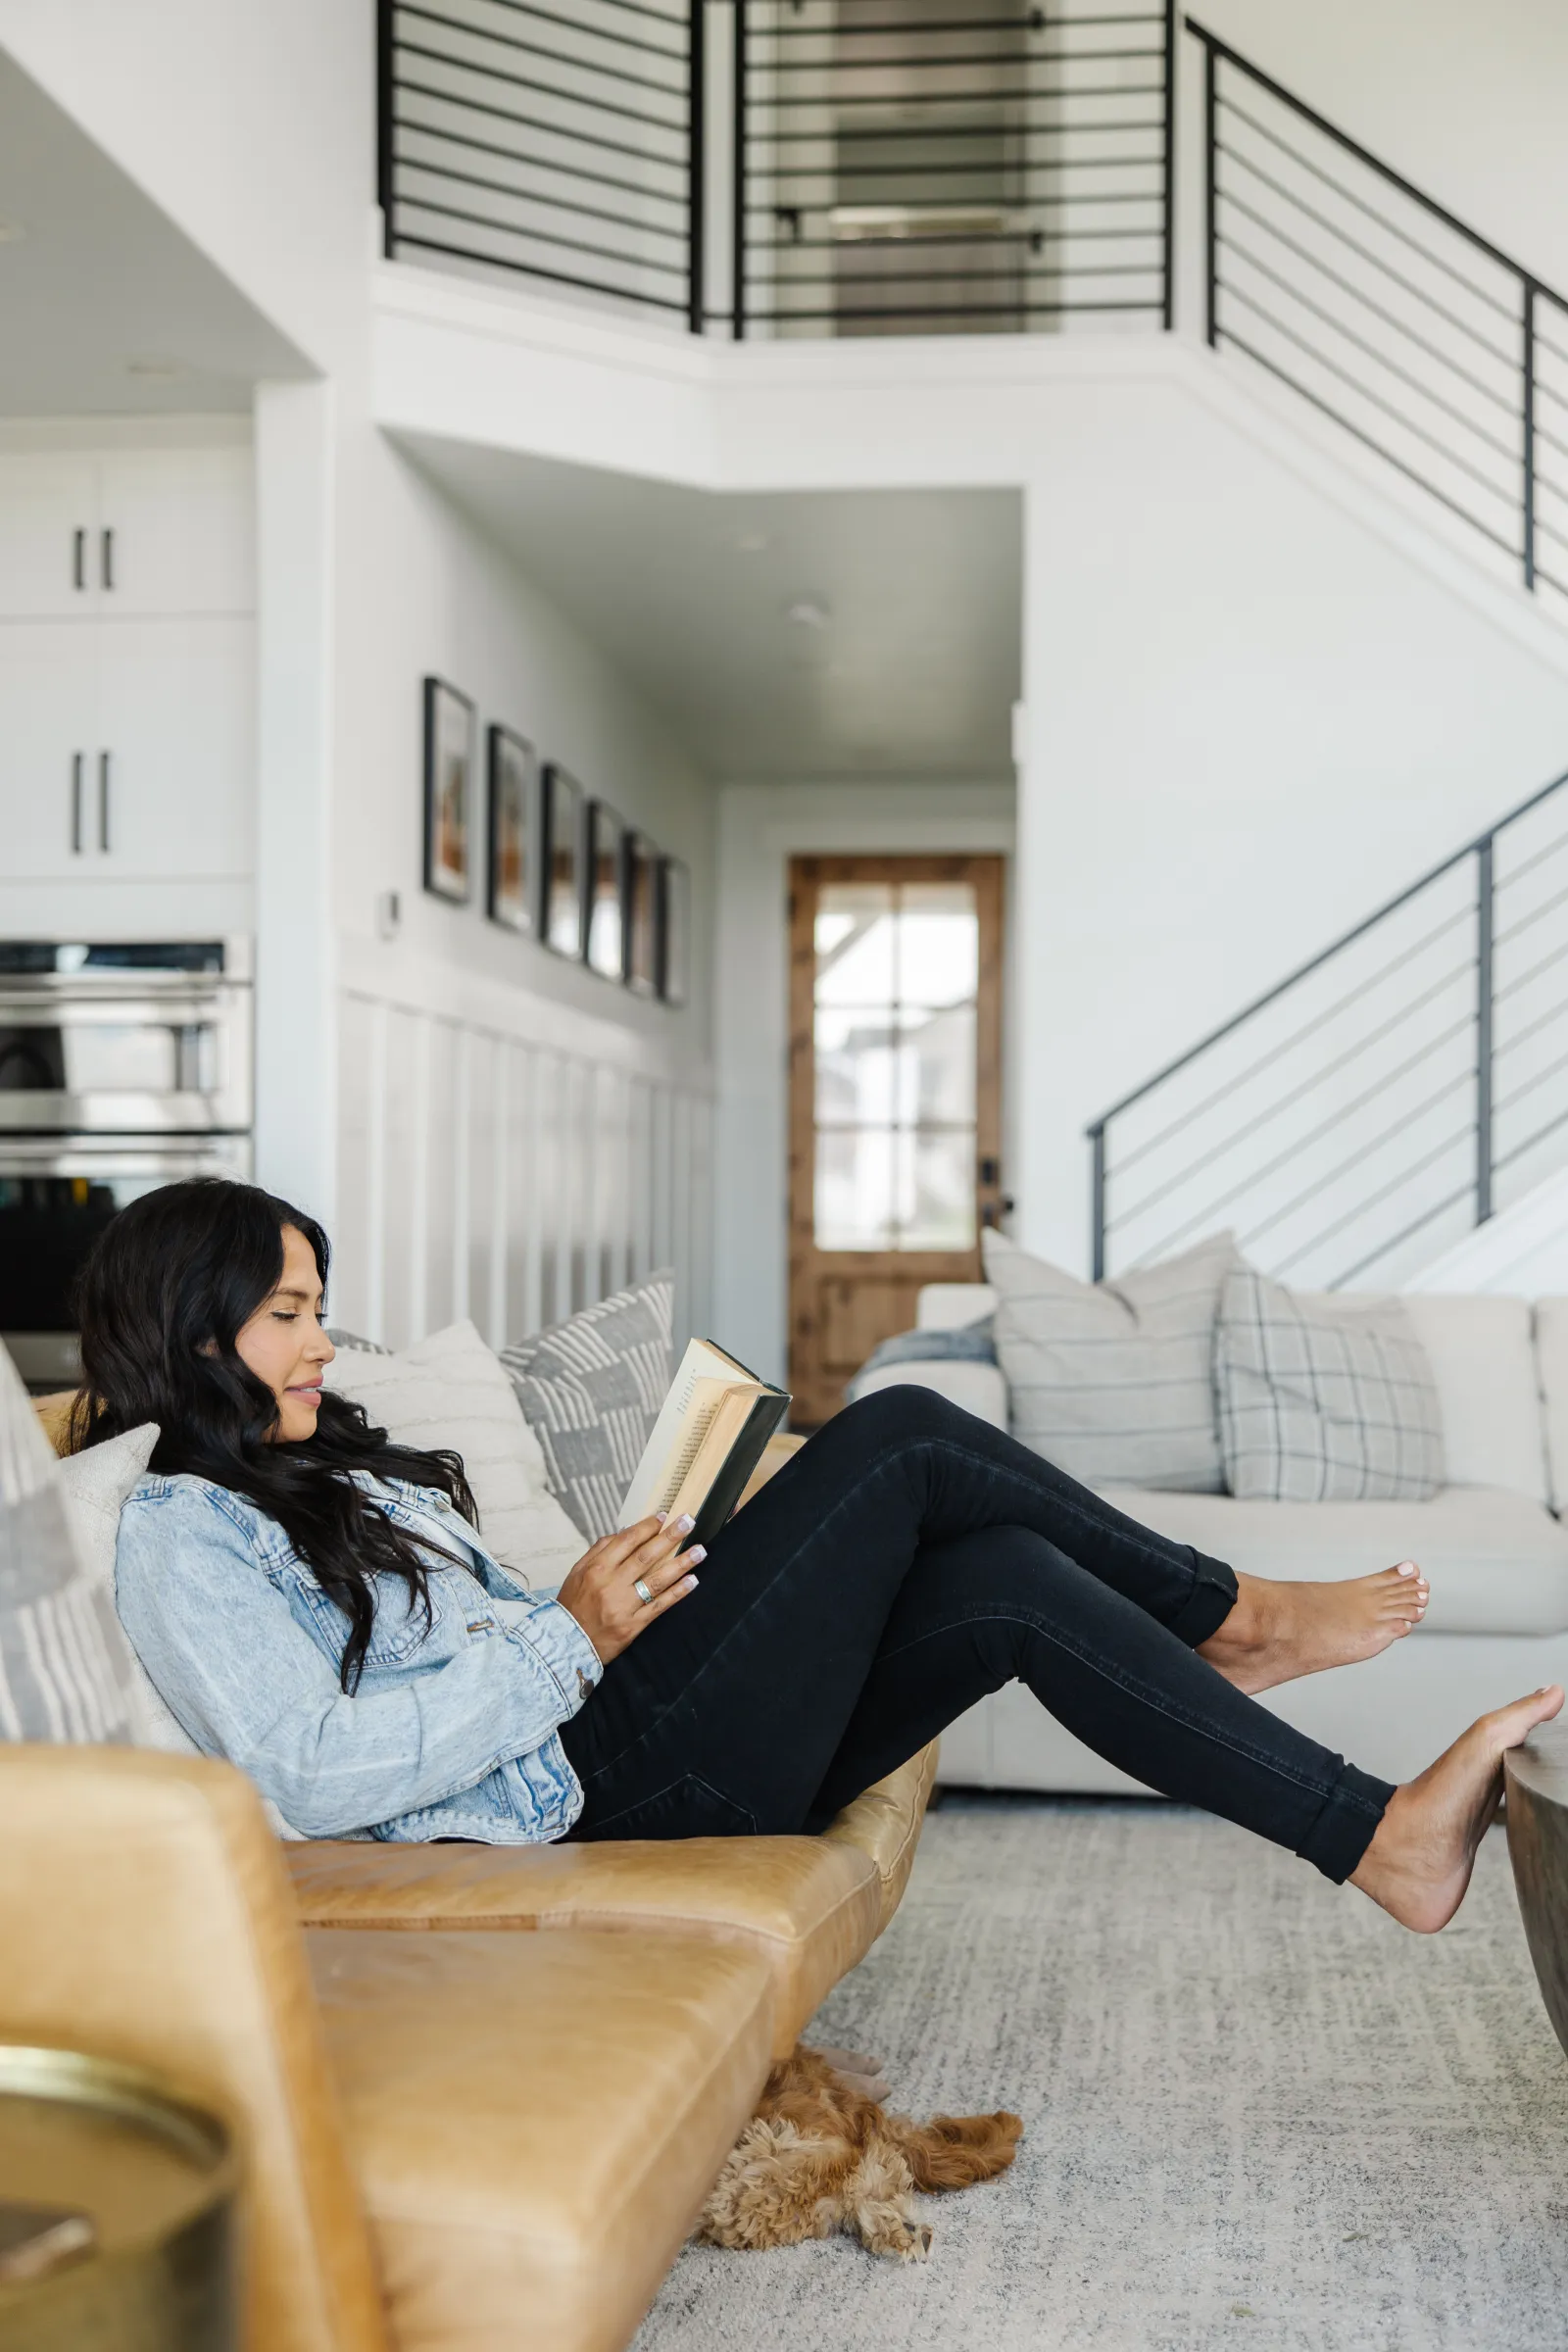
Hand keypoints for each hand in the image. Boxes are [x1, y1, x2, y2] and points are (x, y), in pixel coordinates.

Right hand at [554, 1513, 703, 1665]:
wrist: (565, 1643)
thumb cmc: (572, 1605)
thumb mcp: (577, 1572)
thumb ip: (599, 1550)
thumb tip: (624, 1532)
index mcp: (597, 1568)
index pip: (627, 1541)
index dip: (647, 1527)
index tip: (664, 1516)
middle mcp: (611, 1584)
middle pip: (646, 1556)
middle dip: (670, 1537)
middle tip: (688, 1522)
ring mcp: (624, 1606)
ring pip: (657, 1580)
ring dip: (681, 1563)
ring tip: (700, 1551)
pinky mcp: (633, 1626)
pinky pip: (659, 1606)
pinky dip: (677, 1593)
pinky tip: (692, 1581)